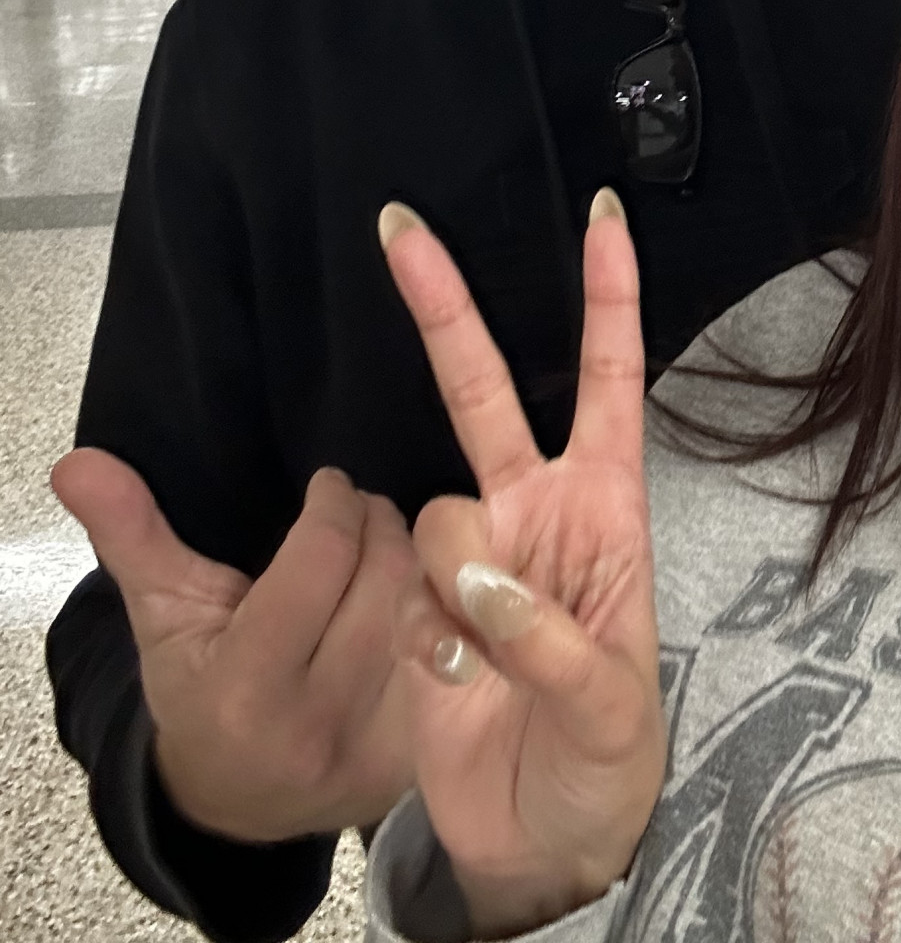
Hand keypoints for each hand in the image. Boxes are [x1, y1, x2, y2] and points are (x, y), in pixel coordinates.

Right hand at [50, 451, 415, 842]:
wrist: (236, 808)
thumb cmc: (198, 690)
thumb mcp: (163, 616)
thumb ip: (131, 535)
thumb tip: (76, 463)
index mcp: (247, 686)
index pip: (321, 559)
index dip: (334, 503)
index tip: (329, 484)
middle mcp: (316, 721)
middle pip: (384, 577)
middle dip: (380, 523)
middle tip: (365, 508)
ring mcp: (374, 745)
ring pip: (426, 609)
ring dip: (416, 559)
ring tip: (388, 541)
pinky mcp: (417, 755)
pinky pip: (452, 653)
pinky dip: (440, 610)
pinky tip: (420, 592)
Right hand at [381, 191, 665, 937]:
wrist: (536, 845)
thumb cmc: (604, 763)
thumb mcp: (611, 710)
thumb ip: (550, 638)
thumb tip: (480, 574)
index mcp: (607, 510)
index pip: (611, 383)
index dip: (609, 299)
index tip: (604, 216)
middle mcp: (536, 512)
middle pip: (483, 390)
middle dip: (443, 306)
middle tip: (400, 225)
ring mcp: (475, 555)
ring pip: (437, 511)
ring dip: (457, 584)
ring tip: (493, 661)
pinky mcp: (419, 604)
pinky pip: (403, 585)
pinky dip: (424, 633)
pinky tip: (454, 679)